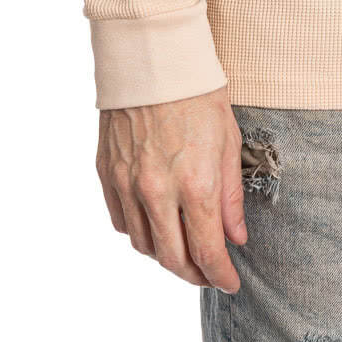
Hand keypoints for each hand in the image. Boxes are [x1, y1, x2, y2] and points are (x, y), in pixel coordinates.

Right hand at [96, 86, 246, 290]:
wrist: (153, 58)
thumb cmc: (199, 93)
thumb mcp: (230, 140)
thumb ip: (231, 196)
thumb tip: (235, 237)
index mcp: (194, 183)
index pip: (207, 252)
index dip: (220, 276)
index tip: (230, 283)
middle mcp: (157, 191)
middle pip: (171, 259)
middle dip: (193, 275)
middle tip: (209, 274)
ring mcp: (127, 184)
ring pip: (143, 244)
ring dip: (165, 256)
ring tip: (185, 250)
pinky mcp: (106, 173)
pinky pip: (121, 221)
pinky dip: (140, 232)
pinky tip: (157, 225)